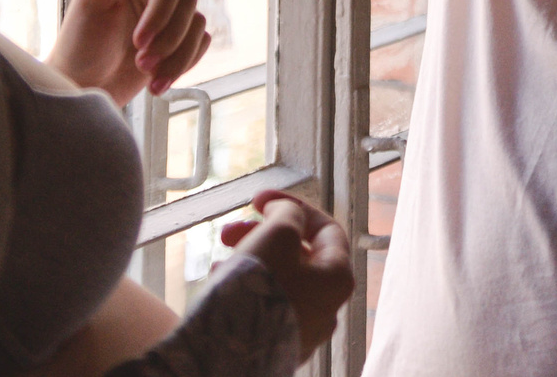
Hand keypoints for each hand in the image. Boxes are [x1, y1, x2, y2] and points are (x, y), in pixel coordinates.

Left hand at [47, 0, 210, 103]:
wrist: (80, 89)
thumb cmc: (79, 41)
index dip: (159, 11)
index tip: (138, 39)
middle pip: (189, 2)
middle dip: (166, 37)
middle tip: (139, 58)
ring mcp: (170, 19)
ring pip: (198, 25)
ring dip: (174, 56)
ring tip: (146, 74)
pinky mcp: (179, 45)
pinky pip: (201, 45)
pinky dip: (182, 65)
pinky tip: (157, 81)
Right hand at [221, 191, 355, 357]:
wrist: (229, 357)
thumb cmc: (258, 294)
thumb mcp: (277, 235)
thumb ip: (289, 215)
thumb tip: (287, 213)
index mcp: (337, 278)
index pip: (325, 229)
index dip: (292, 206)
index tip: (258, 200)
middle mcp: (327, 308)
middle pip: (299, 256)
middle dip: (263, 234)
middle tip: (229, 230)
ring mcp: (303, 332)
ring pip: (279, 282)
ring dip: (251, 261)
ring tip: (219, 259)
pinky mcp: (277, 348)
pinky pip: (265, 308)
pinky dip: (247, 289)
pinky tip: (219, 285)